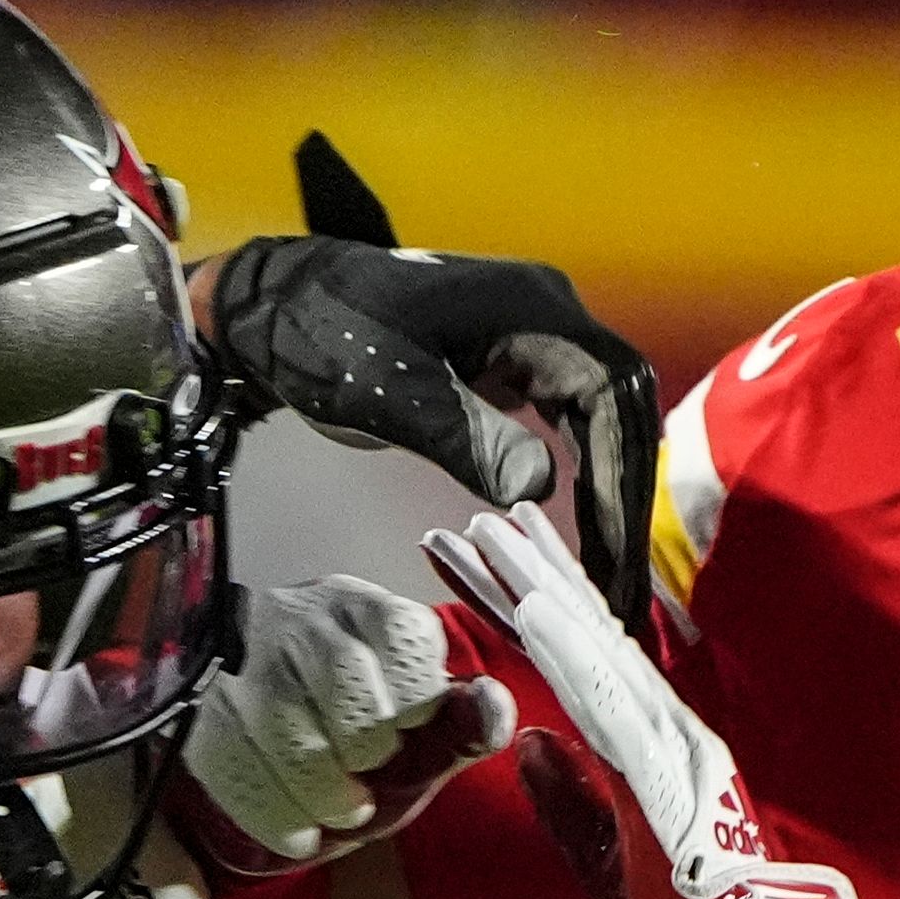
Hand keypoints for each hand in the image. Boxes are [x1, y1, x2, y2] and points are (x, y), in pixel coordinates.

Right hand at [173, 574, 515, 872]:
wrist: (247, 716)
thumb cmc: (350, 723)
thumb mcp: (418, 722)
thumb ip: (465, 720)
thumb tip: (491, 705)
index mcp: (368, 611)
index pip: (410, 647)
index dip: (416, 706)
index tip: (406, 726)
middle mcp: (302, 621)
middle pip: (359, 713)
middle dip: (370, 758)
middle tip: (366, 771)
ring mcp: (243, 667)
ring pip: (301, 753)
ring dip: (329, 800)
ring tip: (338, 805)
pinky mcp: (200, 714)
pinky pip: (248, 782)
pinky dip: (282, 822)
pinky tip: (297, 826)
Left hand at [205, 139, 660, 627]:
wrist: (274, 307)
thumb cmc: (324, 336)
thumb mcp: (394, 395)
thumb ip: (469, 437)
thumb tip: (540, 486)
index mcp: (533, 309)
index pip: (610, 399)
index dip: (618, 482)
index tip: (613, 555)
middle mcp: (550, 316)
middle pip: (623, 413)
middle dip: (625, 502)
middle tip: (623, 591)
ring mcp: (535, 339)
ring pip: (606, 423)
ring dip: (611, 498)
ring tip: (610, 579)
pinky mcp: (514, 366)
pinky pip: (575, 427)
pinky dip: (584, 483)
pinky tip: (581, 536)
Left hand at [420, 505, 859, 898]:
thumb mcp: (607, 872)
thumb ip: (572, 806)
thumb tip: (528, 742)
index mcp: (658, 760)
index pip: (582, 672)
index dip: (533, 614)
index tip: (488, 562)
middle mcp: (672, 742)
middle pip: (587, 644)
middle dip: (529, 578)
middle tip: (478, 517)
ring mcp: (675, 759)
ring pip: (594, 657)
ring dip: (538, 594)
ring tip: (489, 535)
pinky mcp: (670, 788)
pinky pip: (611, 707)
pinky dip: (571, 656)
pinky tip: (531, 611)